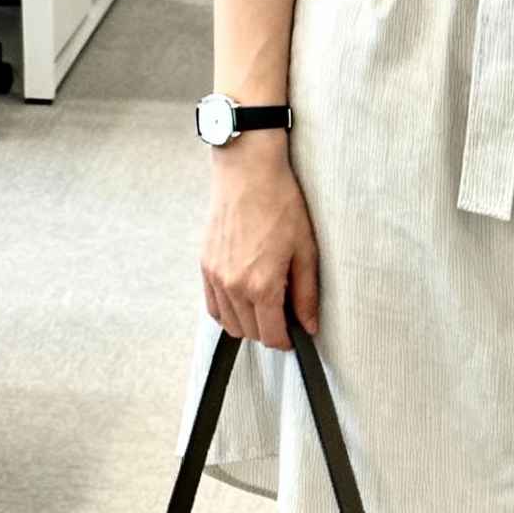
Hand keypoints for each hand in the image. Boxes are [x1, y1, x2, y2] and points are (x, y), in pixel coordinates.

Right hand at [200, 135, 319, 350]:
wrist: (248, 171)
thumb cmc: (280, 204)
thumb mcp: (305, 250)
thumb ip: (306, 294)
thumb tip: (309, 325)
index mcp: (261, 285)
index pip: (271, 335)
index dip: (286, 341)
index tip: (294, 336)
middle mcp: (233, 285)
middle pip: (249, 333)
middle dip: (268, 332)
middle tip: (284, 315)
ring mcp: (215, 276)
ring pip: (228, 323)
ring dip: (247, 323)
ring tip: (265, 304)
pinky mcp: (205, 264)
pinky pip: (212, 305)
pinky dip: (227, 310)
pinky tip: (244, 298)